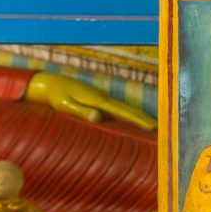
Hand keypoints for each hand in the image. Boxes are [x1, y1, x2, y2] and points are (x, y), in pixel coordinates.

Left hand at [25, 73, 155, 129]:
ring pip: (124, 108)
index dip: (139, 120)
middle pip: (128, 108)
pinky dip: (128, 114)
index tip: (153, 126)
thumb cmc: (56, 96)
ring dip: (138, 115)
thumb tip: (97, 117)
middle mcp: (103, 98)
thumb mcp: (65, 105)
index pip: (123, 112)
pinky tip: (131, 119)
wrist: (50, 83)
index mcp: (98, 101)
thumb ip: (81, 110)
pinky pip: (118, 108)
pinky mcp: (98, 100)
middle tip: (160, 127)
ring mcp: (101, 98)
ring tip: (151, 124)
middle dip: (144, 117)